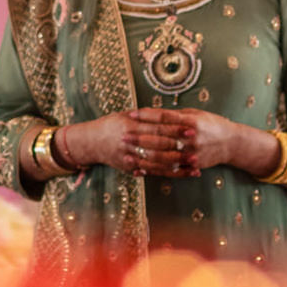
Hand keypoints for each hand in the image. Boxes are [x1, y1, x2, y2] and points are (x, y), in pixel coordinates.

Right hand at [59, 111, 197, 177]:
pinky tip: (183, 173)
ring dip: (178, 162)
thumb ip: (144, 116)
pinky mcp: (130, 168)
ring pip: (157, 161)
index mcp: (129, 126)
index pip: (156, 127)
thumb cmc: (109, 126)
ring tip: (194, 161)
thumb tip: (167, 113)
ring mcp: (129, 157)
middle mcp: (129, 142)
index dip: (174, 128)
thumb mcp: (123, 115)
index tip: (190, 127)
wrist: (89, 142)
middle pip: (159, 145)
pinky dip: (169, 173)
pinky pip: (153, 172)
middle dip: (179, 145)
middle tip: (196, 143)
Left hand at [131, 109, 273, 177]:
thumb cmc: (211, 124)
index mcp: (192, 122)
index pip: (164, 117)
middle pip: (161, 137)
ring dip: (143, 155)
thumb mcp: (196, 114)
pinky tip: (141, 168)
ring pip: (163, 156)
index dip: (147, 116)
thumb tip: (151, 112)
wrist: (232, 143)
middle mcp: (192, 138)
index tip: (131, 114)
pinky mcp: (192, 165)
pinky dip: (155, 169)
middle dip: (140, 137)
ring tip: (127, 152)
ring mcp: (192, 153)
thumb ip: (175, 115)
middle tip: (122, 135)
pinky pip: (170, 169)